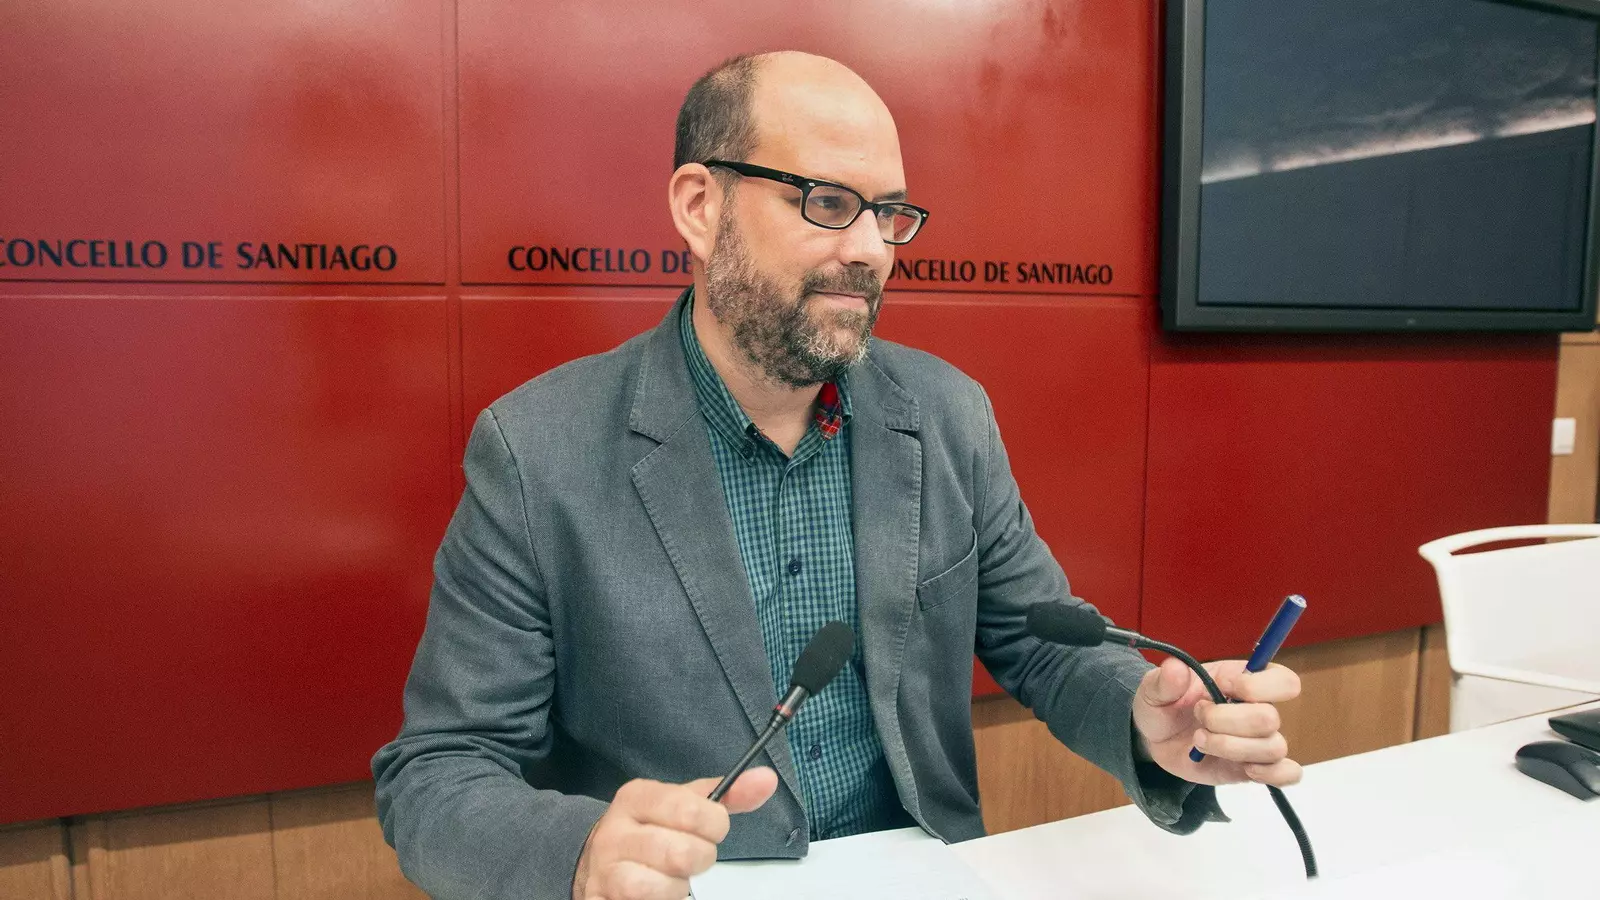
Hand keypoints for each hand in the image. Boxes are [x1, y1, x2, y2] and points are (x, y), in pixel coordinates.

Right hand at [572, 767, 778, 899]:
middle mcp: (615, 831)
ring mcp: (604, 870)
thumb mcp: (684, 804)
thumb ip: (727, 795)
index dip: (714, 826)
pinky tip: (654, 893)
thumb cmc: (650, 829)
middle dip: (699, 860)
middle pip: (681, 853)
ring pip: (659, 887)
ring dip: (676, 888)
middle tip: (692, 856)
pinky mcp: (599, 899)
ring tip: (671, 877)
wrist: (596, 861)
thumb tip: (767, 780)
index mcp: (637, 798)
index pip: (691, 810)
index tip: (712, 829)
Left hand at [1132, 657, 1302, 786]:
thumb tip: (1175, 667)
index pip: (1282, 681)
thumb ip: (1164, 679)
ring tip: (1200, 741)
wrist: (1156, 739)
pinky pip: (1286, 774)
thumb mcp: (1154, 688)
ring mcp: (1257, 741)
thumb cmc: (1163, 706)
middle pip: (1270, 718)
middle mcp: (1257, 710)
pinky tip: (1243, 768)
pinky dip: (1271, 775)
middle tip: (1199, 717)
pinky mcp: (1253, 768)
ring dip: (1229, 747)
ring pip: (1272, 748)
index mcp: (1242, 680)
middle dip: (1226, 720)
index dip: (1254, 686)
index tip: (1220, 687)